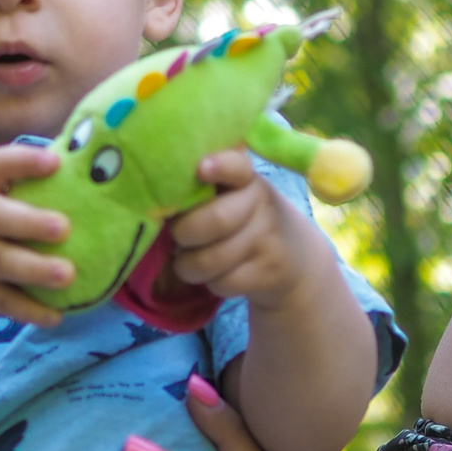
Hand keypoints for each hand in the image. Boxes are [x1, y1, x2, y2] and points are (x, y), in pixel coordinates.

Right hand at [0, 143, 73, 327]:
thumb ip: (27, 187)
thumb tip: (90, 169)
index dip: (22, 161)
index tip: (55, 162)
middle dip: (29, 222)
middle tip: (65, 227)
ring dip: (34, 269)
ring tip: (68, 274)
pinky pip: (2, 301)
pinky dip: (29, 309)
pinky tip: (56, 315)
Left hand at [170, 149, 313, 309]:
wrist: (294, 258)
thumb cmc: (244, 219)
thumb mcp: (235, 195)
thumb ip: (204, 189)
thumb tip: (157, 199)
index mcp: (246, 179)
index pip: (237, 166)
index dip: (220, 166)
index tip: (201, 168)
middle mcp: (261, 204)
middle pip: (216, 220)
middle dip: (184, 234)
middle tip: (178, 237)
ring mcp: (268, 239)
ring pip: (214, 258)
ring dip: (189, 266)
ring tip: (187, 262)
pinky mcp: (269, 272)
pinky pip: (224, 282)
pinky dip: (211, 284)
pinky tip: (214, 276)